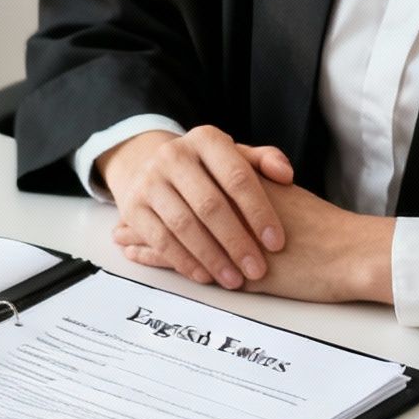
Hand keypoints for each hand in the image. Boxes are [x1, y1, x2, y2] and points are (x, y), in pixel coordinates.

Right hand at [99, 127, 296, 288]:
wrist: (153, 169)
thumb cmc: (209, 170)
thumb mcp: (235, 157)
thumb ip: (264, 162)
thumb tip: (285, 175)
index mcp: (205, 139)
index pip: (238, 177)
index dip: (259, 212)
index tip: (277, 242)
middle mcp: (173, 155)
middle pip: (210, 204)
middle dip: (236, 241)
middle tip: (257, 269)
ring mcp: (148, 180)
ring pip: (184, 224)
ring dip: (211, 257)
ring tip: (234, 279)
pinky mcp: (132, 207)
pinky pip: (160, 239)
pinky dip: (183, 261)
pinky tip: (204, 276)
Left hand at [115, 179, 393, 303]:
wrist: (347, 253)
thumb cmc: (326, 233)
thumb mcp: (285, 202)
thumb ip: (257, 195)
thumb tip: (235, 199)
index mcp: (242, 186)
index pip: (194, 187)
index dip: (169, 192)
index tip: (149, 196)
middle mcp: (227, 207)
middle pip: (175, 205)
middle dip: (147, 214)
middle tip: (120, 221)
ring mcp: (224, 235)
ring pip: (173, 229)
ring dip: (144, 235)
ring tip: (120, 239)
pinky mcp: (226, 263)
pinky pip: (182, 256)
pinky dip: (158, 254)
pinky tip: (140, 256)